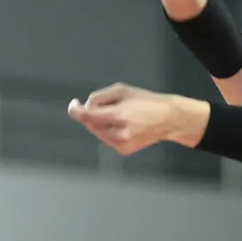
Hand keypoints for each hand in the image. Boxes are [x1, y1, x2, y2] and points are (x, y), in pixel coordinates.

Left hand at [68, 83, 208, 155]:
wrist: (168, 119)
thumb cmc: (147, 101)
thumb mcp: (122, 90)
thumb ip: (100, 97)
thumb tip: (86, 107)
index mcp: (119, 116)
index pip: (87, 116)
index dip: (76, 110)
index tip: (74, 104)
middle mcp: (118, 133)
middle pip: (91, 124)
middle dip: (92, 114)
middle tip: (106, 106)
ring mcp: (121, 144)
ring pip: (97, 132)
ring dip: (100, 123)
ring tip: (117, 115)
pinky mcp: (123, 150)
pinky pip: (106, 139)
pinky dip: (108, 131)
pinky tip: (122, 126)